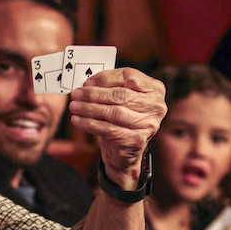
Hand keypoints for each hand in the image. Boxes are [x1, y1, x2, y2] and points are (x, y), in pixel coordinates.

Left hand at [69, 68, 166, 189]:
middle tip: (76, 94)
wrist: (124, 153)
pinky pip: (108, 129)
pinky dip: (89, 124)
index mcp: (154, 89)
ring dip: (89, 108)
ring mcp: (148, 124)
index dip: (105, 78)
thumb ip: (109, 89)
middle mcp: (156, 106)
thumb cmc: (121, 122)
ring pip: (113, 112)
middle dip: (93, 94)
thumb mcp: (120, 102)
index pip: (129, 76)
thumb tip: (86, 84)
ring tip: (74, 106)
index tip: (87, 82)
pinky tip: (77, 120)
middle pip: (120, 94)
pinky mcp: (136, 140)